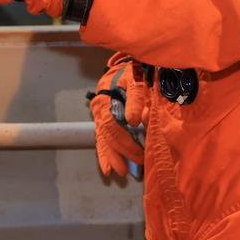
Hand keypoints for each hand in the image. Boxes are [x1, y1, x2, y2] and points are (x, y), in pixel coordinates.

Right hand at [87, 58, 146, 177]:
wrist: (121, 66)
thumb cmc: (131, 71)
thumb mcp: (136, 80)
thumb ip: (136, 99)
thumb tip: (135, 121)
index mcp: (107, 99)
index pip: (113, 125)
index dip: (125, 140)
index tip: (140, 153)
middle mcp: (99, 108)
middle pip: (108, 135)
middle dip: (121, 151)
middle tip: (136, 165)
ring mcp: (99, 115)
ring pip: (103, 139)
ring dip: (111, 157)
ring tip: (121, 173)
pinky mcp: (101, 120)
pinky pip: (100, 140)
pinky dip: (104, 155)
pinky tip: (107, 170)